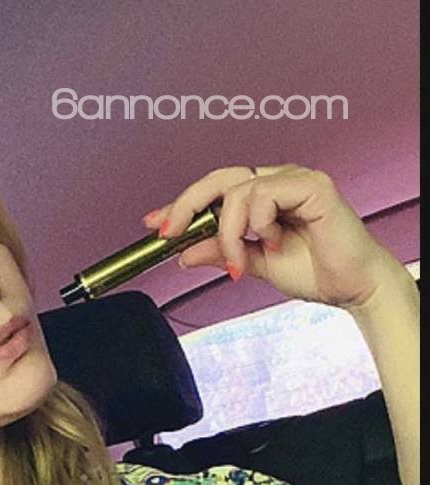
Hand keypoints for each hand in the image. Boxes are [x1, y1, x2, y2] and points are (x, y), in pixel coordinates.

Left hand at [143, 164, 405, 310]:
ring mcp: (294, 178)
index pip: (214, 191)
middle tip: (169, 233)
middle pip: (219, 179)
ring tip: (240, 262)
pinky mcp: (312, 184)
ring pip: (237, 191)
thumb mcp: (252, 264)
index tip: (154, 224)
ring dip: (228, 232)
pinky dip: (259, 223)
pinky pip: (265, 194)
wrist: (349, 287)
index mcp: (263, 196)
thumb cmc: (312, 271)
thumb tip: (184, 253)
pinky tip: (275, 241)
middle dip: (187, 205)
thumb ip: (222, 253)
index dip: (183, 205)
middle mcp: (276, 180)